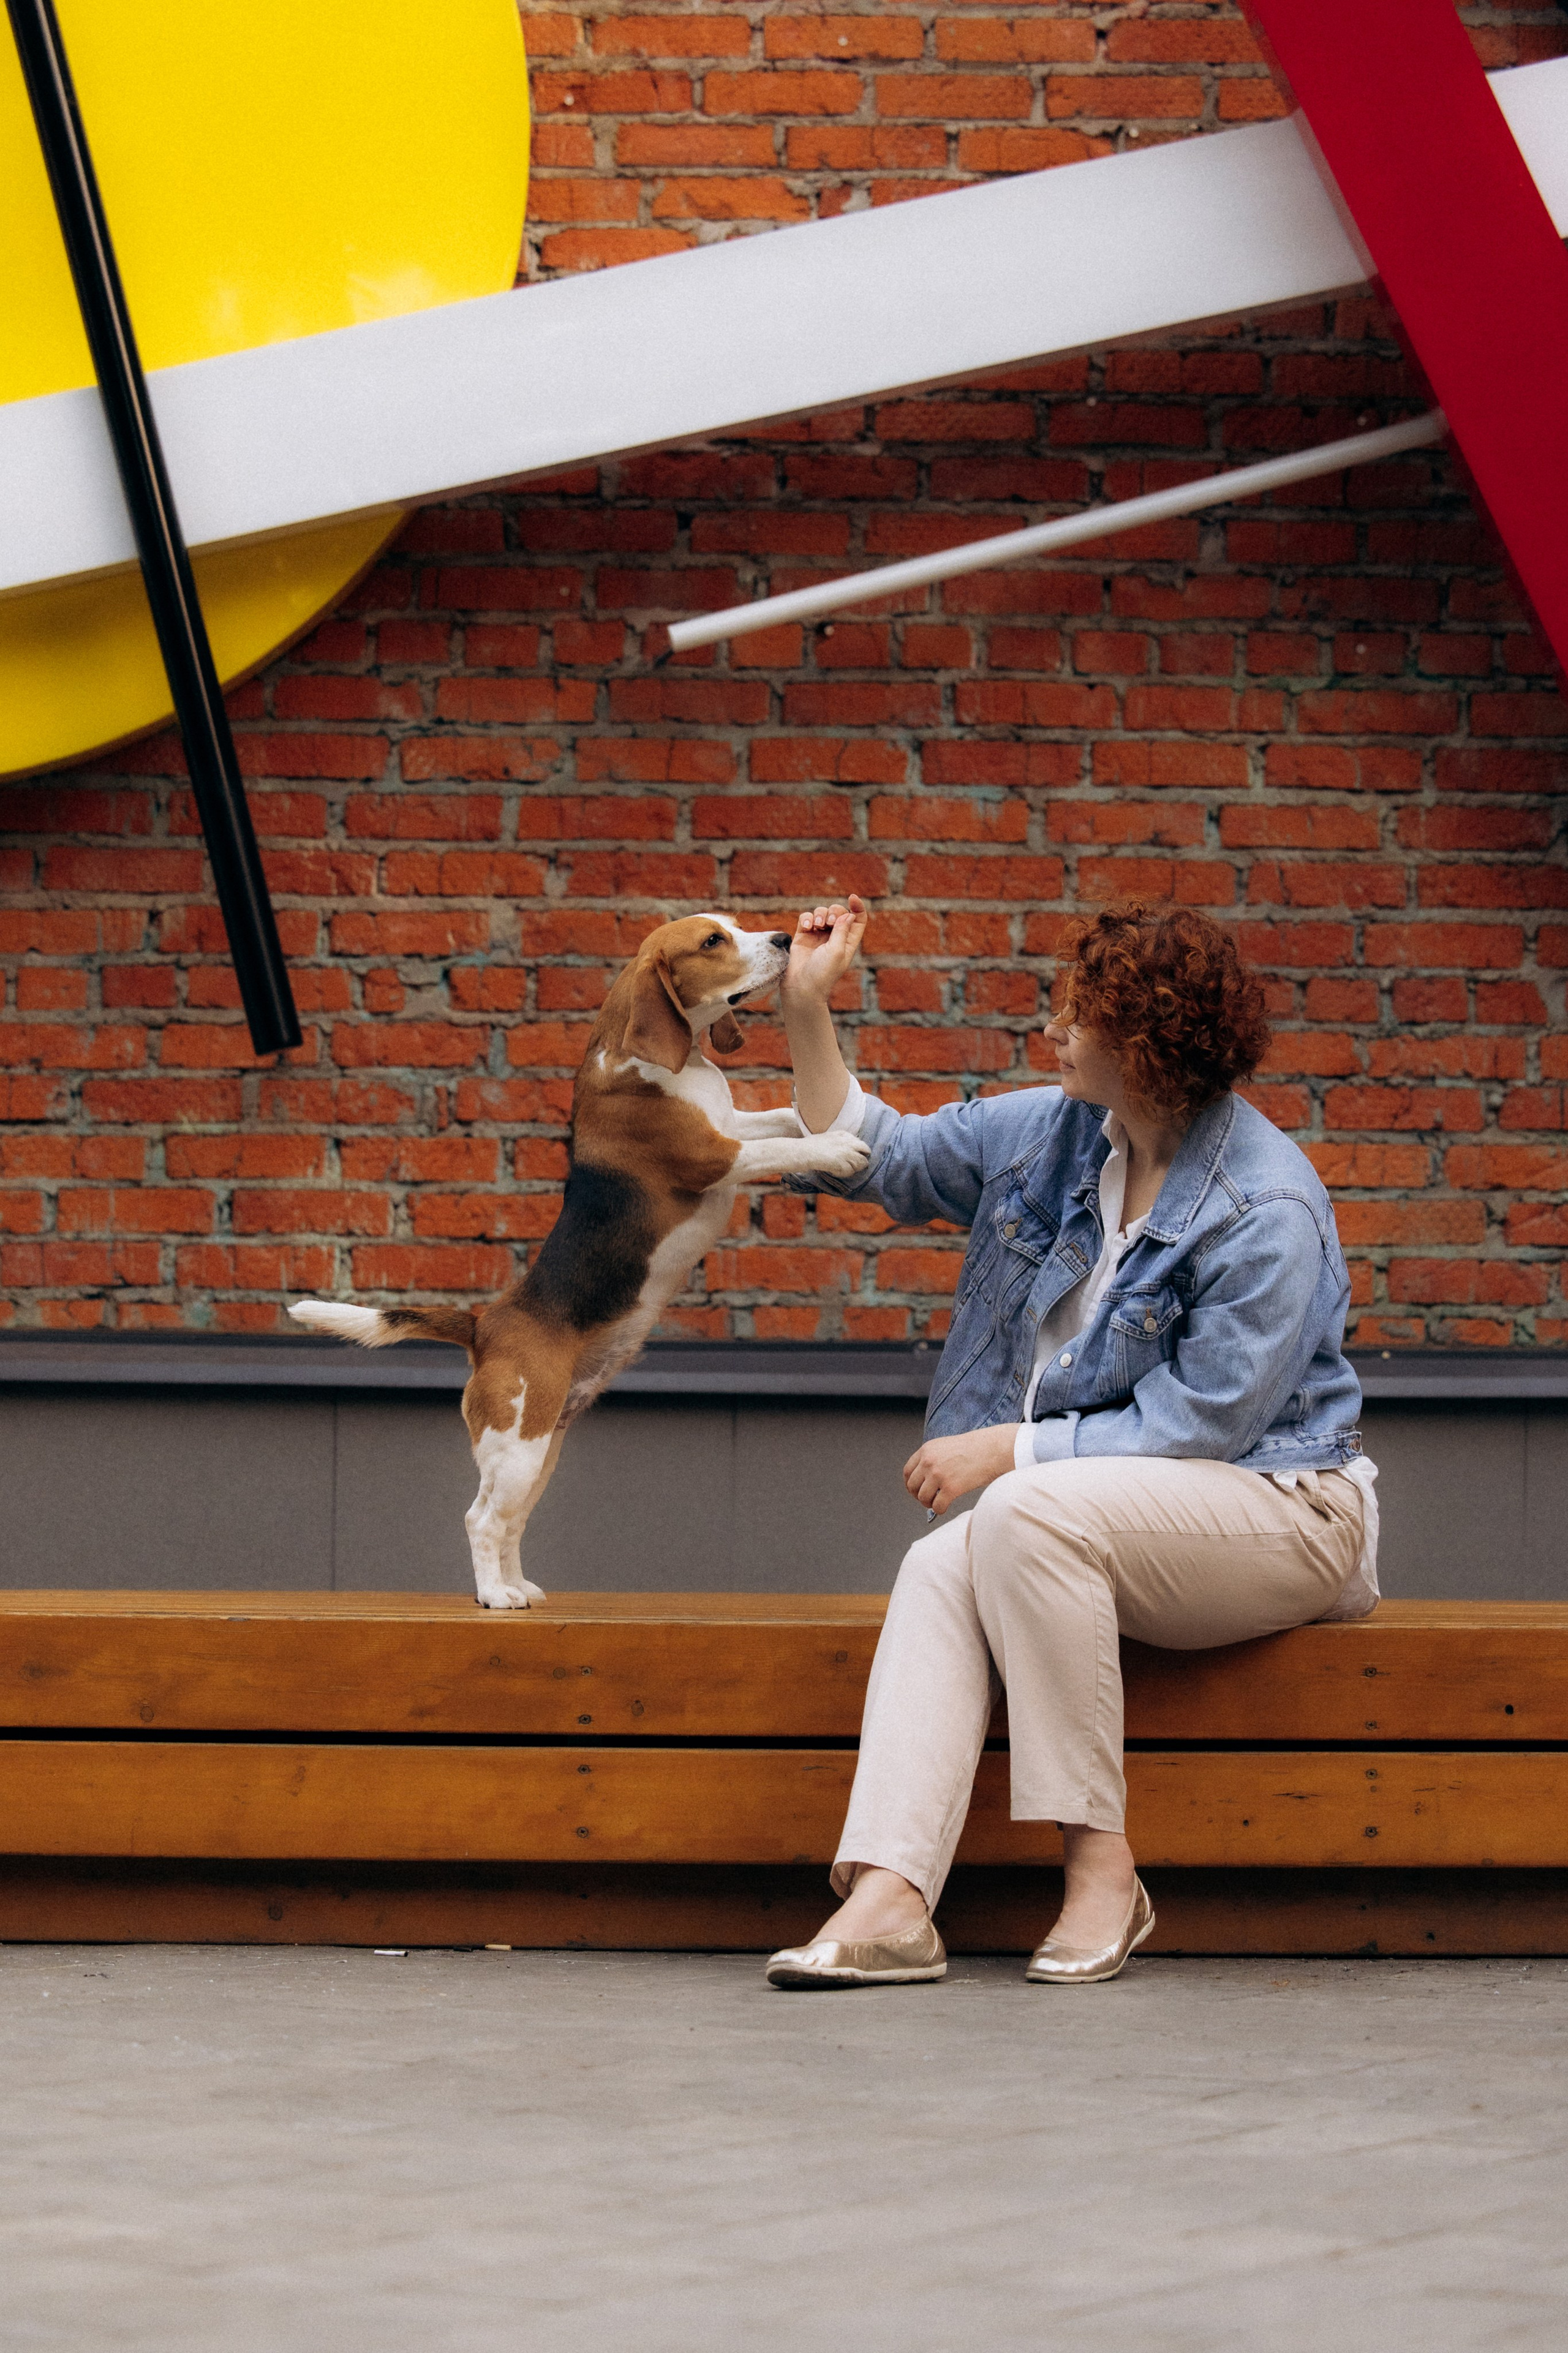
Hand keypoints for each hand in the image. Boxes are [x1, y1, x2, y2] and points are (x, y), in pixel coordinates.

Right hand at [783, 894, 867, 1008]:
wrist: (800, 986)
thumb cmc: (822, 973)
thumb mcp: (837, 951)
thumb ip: (842, 930)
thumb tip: (849, 914)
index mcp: (848, 942)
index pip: (858, 920)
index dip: (858, 907)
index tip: (852, 897)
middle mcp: (834, 938)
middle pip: (838, 912)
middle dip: (834, 911)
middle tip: (829, 921)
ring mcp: (818, 936)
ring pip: (821, 913)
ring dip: (819, 914)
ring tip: (815, 926)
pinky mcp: (803, 936)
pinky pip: (807, 918)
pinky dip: (807, 918)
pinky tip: (807, 927)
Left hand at [904, 1425, 1020, 1513]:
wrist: (992, 1450)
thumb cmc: (974, 1448)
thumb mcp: (945, 1446)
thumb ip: (932, 1458)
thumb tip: (924, 1478)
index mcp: (926, 1450)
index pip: (907, 1471)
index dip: (910, 1484)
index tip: (916, 1490)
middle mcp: (929, 1462)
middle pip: (912, 1486)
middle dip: (918, 1496)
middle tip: (927, 1499)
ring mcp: (939, 1475)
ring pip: (923, 1498)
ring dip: (929, 1504)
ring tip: (937, 1503)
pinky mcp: (951, 1488)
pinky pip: (937, 1506)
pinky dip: (939, 1510)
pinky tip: (945, 1507)